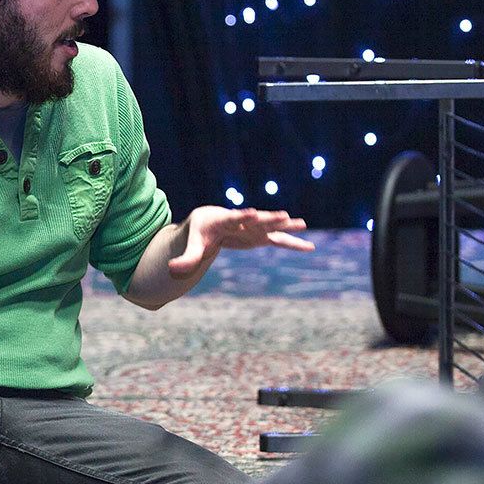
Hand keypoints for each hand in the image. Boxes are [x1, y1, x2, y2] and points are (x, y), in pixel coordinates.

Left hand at [167, 206, 313, 276]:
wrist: (210, 221)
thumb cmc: (201, 231)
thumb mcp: (193, 243)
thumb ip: (187, 258)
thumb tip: (173, 270)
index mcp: (224, 220)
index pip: (234, 217)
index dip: (242, 216)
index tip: (251, 213)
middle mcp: (242, 220)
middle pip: (256, 219)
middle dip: (268, 218)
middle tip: (282, 216)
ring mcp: (254, 228)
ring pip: (271, 227)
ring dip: (286, 226)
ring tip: (303, 224)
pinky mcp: (260, 236)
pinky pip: (279, 240)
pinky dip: (292, 243)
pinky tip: (309, 247)